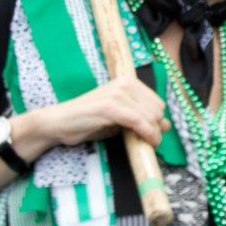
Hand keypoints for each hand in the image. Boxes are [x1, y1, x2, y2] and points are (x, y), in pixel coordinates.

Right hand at [17, 77, 169, 158]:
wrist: (59, 123)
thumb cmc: (88, 121)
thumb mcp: (120, 119)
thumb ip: (141, 119)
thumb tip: (167, 125)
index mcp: (128, 82)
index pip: (158, 102)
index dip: (158, 121)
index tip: (151, 134)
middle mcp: (124, 83)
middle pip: (157, 110)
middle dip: (156, 128)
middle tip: (146, 141)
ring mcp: (116, 93)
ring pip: (150, 116)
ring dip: (152, 133)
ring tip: (145, 143)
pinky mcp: (109, 106)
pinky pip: (138, 121)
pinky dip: (147, 133)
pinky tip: (148, 142)